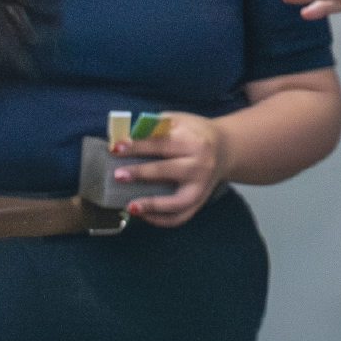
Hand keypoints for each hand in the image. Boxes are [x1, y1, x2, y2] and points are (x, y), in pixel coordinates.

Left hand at [104, 114, 236, 226]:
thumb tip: (122, 136)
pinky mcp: (199, 202)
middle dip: (142, 173)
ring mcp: (201, 187)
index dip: (137, 146)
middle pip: (169, 170)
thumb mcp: (179, 121)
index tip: (115, 148)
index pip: (162, 143)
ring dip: (154, 205)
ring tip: (131, 206)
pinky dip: (161, 220)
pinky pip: (180, 217)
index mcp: (194, 141)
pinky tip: (142, 215)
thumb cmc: (193, 133)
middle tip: (118, 175)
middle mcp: (201, 166)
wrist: (225, 148)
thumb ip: (154, 127)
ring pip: (178, 201)